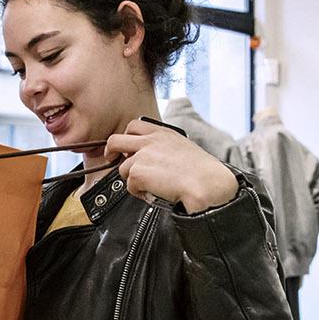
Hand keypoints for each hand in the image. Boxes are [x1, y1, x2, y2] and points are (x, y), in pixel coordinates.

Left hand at [102, 119, 239, 213]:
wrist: (207, 184)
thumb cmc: (203, 172)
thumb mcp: (184, 148)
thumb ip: (165, 148)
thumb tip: (154, 159)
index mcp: (164, 133)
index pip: (134, 126)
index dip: (127, 137)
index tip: (127, 147)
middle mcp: (151, 141)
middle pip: (116, 140)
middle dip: (110, 151)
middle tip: (112, 159)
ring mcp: (142, 156)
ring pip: (123, 169)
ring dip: (133, 180)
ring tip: (151, 186)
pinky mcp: (138, 173)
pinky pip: (130, 186)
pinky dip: (140, 193)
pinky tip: (154, 193)